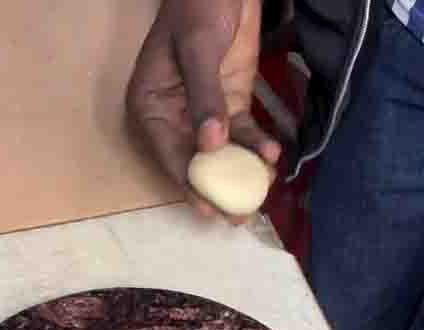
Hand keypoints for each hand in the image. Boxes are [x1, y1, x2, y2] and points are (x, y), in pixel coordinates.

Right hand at [127, 0, 280, 221]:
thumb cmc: (200, 7)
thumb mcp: (199, 49)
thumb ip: (205, 97)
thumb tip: (210, 146)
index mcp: (150, 104)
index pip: (169, 153)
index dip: (189, 183)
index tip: (209, 207)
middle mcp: (173, 116)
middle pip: (195, 161)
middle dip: (218, 188)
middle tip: (240, 215)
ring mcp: (204, 113)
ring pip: (223, 154)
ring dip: (242, 172)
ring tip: (264, 190)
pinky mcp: (230, 104)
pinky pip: (242, 134)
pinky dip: (257, 147)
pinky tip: (273, 155)